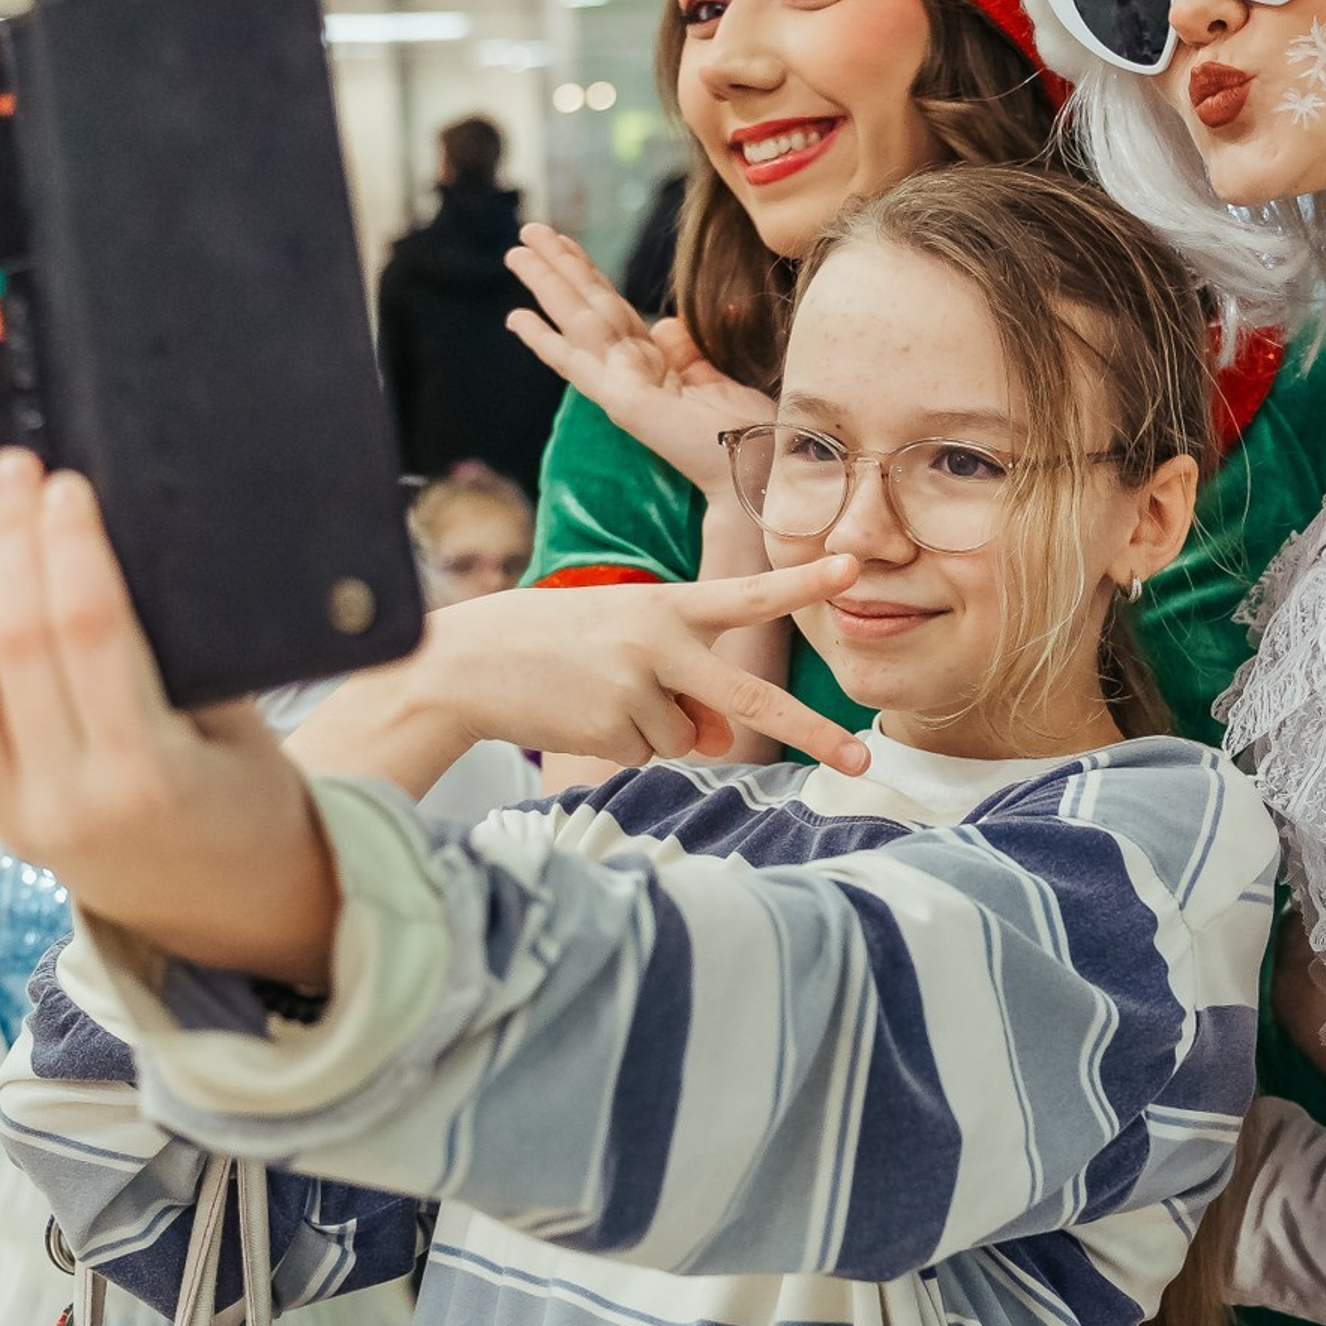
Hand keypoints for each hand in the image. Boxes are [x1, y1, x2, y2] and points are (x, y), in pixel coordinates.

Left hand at [0, 450, 337, 983]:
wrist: (231, 910)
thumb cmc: (253, 812)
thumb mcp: (245, 734)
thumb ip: (179, 664)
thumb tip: (118, 568)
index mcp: (149, 776)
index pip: (88, 635)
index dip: (70, 551)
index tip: (66, 489)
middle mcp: (68, 798)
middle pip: (12, 643)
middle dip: (11, 543)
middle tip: (15, 477)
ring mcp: (16, 812)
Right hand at [290, 560, 874, 793]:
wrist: (461, 666)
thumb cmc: (551, 643)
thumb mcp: (624, 640)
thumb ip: (684, 678)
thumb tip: (723, 740)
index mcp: (665, 605)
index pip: (747, 592)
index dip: (802, 580)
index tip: (852, 567)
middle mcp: (660, 643)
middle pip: (753, 696)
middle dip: (812, 732)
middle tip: (864, 758)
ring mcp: (638, 689)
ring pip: (689, 736)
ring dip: (655, 728)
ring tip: (596, 693)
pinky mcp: (614, 730)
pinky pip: (650, 754)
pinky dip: (625, 744)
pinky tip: (582, 714)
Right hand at [505, 224, 770, 493]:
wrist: (758, 470)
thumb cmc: (747, 434)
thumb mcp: (717, 381)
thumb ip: (687, 353)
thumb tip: (667, 323)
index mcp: (655, 368)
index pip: (614, 310)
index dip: (589, 275)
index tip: (565, 246)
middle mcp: (632, 373)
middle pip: (589, 306)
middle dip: (560, 267)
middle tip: (529, 229)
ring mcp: (622, 386)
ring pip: (578, 322)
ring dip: (548, 285)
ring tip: (517, 250)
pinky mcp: (622, 401)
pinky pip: (576, 364)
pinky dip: (545, 341)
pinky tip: (517, 318)